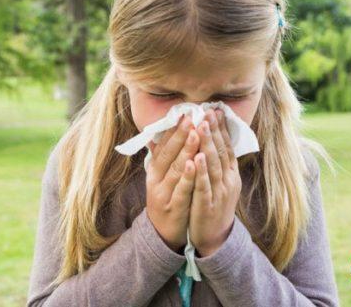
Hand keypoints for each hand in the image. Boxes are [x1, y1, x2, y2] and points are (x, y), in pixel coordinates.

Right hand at [145, 113, 199, 251]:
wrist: (162, 235)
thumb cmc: (166, 201)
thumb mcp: (160, 179)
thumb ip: (160, 159)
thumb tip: (156, 136)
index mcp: (154, 171)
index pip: (163, 146)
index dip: (174, 130)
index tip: (184, 114)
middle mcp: (156, 180)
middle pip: (169, 154)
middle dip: (181, 134)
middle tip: (192, 117)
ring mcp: (164, 194)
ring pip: (176, 169)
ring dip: (186, 150)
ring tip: (196, 133)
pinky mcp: (173, 208)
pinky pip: (182, 189)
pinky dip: (188, 176)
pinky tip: (195, 163)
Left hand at [189, 108, 241, 256]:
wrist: (214, 237)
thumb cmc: (213, 204)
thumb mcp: (218, 181)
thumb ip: (214, 161)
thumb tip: (208, 138)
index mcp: (230, 173)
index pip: (227, 146)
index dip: (221, 128)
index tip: (215, 110)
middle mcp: (228, 180)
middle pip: (221, 151)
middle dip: (214, 130)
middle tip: (208, 111)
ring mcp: (219, 192)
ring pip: (213, 165)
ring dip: (207, 145)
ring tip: (201, 127)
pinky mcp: (208, 204)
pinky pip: (204, 186)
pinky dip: (201, 171)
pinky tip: (196, 158)